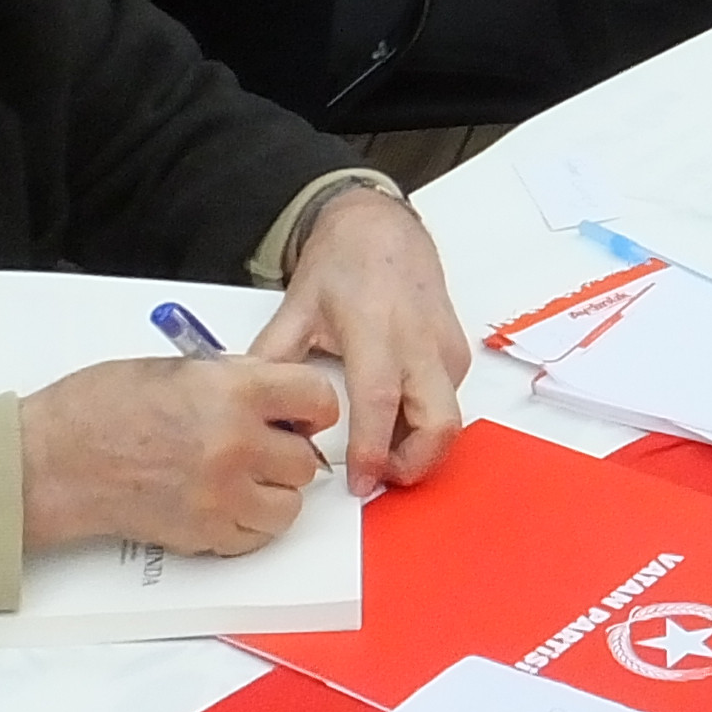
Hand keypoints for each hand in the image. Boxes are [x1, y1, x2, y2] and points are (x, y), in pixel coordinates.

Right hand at [14, 354, 341, 554]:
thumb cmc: (98, 408)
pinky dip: (248, 523)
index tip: (301, 413)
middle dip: (288, 452)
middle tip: (262, 446)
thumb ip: (232, 379)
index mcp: (232, 392)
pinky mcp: (205, 534)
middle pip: (306, 460)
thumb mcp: (176, 367)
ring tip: (242, 478)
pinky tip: (223, 502)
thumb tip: (271, 395)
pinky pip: (257, 536)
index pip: (317, 399)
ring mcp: (223, 495)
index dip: (312, 406)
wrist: (52, 462)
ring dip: (273, 492)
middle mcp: (236, 444)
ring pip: (289, 505)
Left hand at [259, 184, 471, 496]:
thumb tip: (254, 410)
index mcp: (375, 328)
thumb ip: (273, 359)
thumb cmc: (344, 263)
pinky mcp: (457, 355)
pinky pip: (448, 402)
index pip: (380, 401)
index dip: (372, 450)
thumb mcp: (297, 306)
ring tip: (380, 450)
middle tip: (379, 479)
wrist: (383, 228)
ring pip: (447, 418)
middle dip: (415, 464)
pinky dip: (425, 423)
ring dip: (419, 446)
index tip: (359, 483)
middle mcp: (419, 341)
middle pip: (439, 422)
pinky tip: (393, 419)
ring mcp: (444, 349)